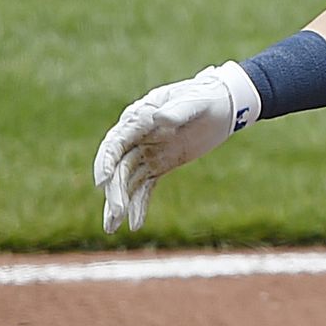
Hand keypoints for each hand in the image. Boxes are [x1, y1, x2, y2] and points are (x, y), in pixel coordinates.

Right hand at [91, 64, 258, 231]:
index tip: (102, 182)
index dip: (105, 162)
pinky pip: (145, 187)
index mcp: (139, 118)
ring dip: (120, 203)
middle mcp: (137, 137)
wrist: (223, 104)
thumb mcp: (195, 102)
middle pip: (118, 167)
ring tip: (112, 228)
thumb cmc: (207, 97)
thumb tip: (159, 119)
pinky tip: (135, 224)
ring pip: (126, 181)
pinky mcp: (159, 165)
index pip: (115, 143)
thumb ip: (177, 111)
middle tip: (116, 214)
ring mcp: (147, 152)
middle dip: (115, 191)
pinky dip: (139, 205)